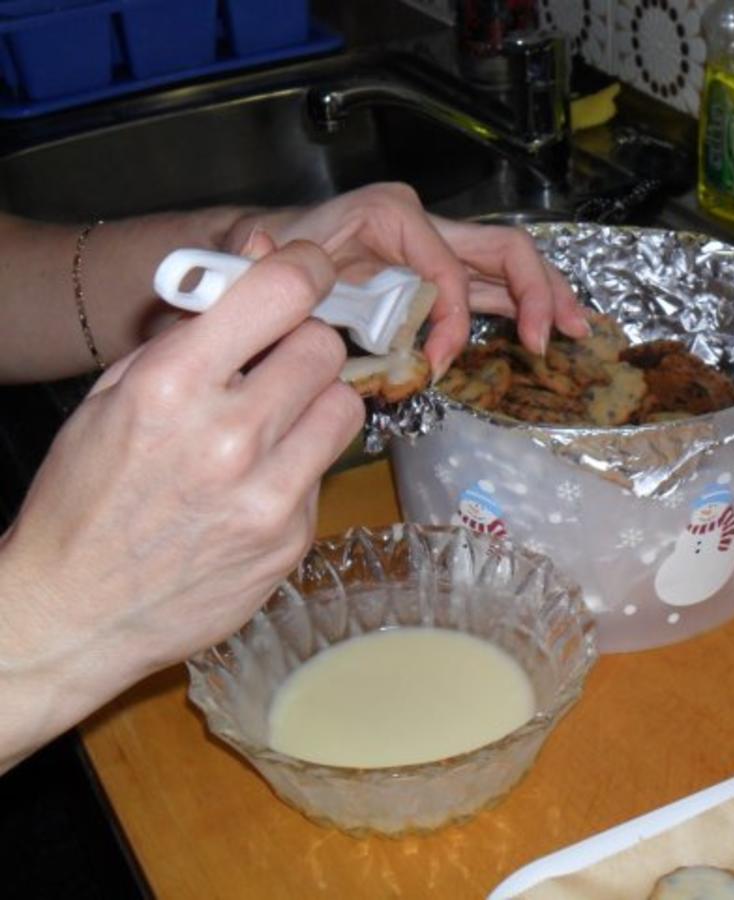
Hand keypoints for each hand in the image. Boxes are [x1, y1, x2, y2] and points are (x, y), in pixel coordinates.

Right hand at [0, 242, 362, 762]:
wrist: (75, 611)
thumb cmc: (88, 494)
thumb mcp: (116, 393)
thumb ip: (193, 326)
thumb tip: (261, 257)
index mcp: (172, 385)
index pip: (282, 293)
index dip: (307, 271)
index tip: (311, 272)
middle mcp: (228, 437)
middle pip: (325, 348)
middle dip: (303, 347)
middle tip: (276, 365)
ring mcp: (268, 494)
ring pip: (345, 406)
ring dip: (317, 403)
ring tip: (275, 422)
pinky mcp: (293, 538)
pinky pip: (328, 471)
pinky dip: (302, 465)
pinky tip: (258, 482)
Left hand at [228, 183, 588, 375]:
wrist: (270, 253)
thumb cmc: (275, 253)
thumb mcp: (270, 256)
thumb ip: (271, 263)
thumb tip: (267, 255)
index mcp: (392, 216)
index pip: (447, 269)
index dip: (451, 319)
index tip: (436, 364)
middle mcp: (426, 225)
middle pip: (504, 249)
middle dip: (536, 290)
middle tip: (553, 336)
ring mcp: (440, 249)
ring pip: (510, 266)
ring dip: (547, 297)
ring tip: (578, 330)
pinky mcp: (443, 274)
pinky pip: (493, 287)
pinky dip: (524, 307)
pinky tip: (549, 329)